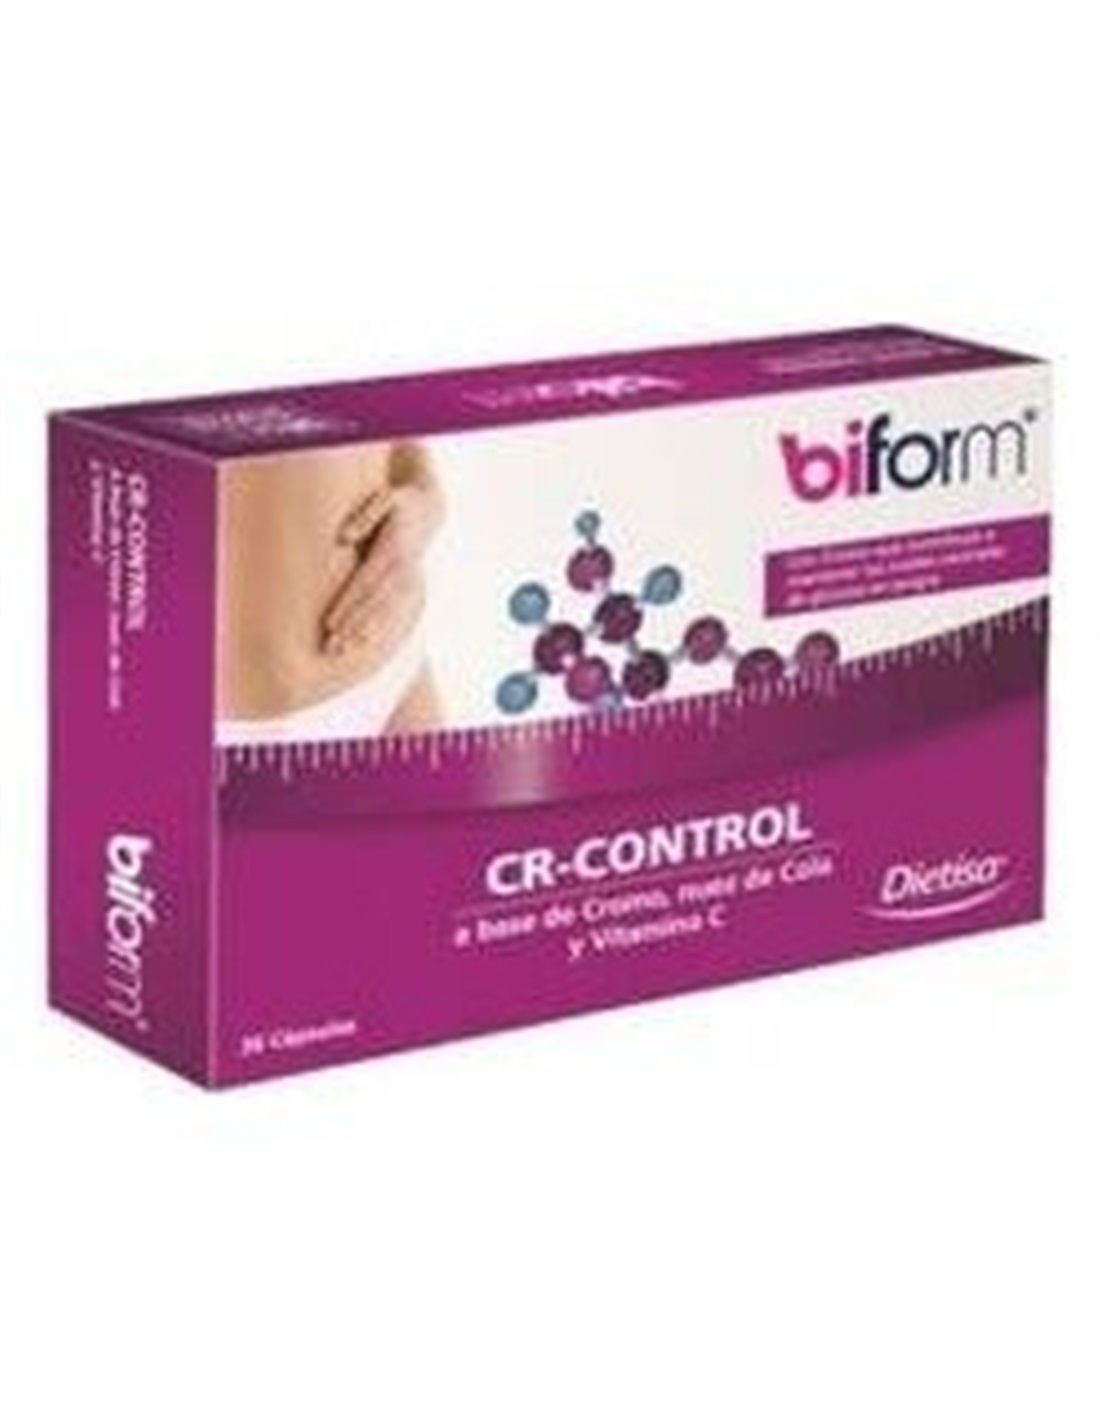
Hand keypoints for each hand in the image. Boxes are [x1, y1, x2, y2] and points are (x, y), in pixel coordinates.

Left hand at [322, 442, 443, 655]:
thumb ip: (364, 515)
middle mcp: (404, 571)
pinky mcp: (410, 588)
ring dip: (362, 634)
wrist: (430, 510)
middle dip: (352, 627)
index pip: (366, 584)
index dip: (348, 605)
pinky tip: (360, 643)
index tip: (330, 623)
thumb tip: (343, 538)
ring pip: (384, 614)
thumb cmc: (400, 503)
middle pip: (373, 605)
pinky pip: (394, 613)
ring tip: (340, 650)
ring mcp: (409, 581)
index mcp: (394, 550)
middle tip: (330, 645)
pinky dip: (378, 630)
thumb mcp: (386, 499)